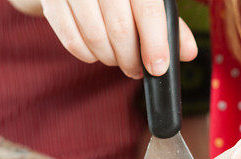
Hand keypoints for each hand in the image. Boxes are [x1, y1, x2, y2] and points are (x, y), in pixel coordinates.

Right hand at [40, 0, 197, 78]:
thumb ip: (166, 22)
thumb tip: (189, 52)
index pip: (148, 10)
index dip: (155, 43)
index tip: (158, 68)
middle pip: (120, 28)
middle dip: (131, 59)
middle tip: (138, 70)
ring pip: (94, 37)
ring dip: (110, 59)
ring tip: (118, 60)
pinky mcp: (52, 0)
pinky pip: (70, 39)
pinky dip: (87, 55)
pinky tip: (96, 53)